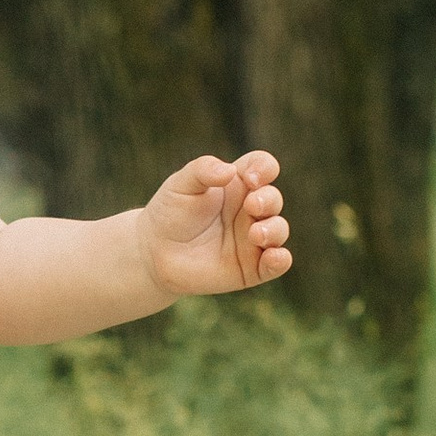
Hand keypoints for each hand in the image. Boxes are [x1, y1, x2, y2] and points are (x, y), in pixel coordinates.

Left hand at [137, 150, 291, 300]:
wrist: (155, 254)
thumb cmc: (170, 213)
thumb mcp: (181, 184)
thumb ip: (203, 170)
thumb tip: (230, 170)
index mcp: (237, 185)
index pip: (263, 167)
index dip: (264, 168)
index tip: (250, 178)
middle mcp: (249, 210)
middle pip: (273, 198)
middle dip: (268, 200)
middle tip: (251, 206)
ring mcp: (253, 239)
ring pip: (279, 229)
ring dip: (274, 229)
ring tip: (255, 234)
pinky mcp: (252, 267)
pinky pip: (277, 263)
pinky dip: (281, 260)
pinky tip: (274, 256)